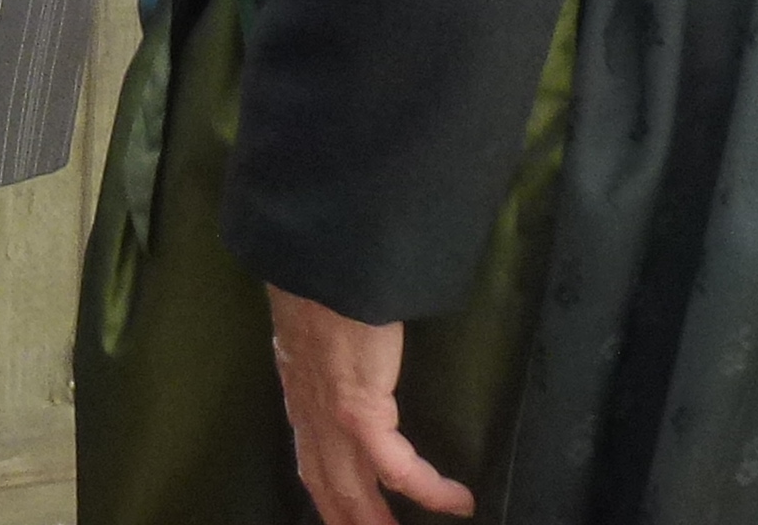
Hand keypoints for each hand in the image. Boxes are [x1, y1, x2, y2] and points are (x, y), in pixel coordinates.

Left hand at [267, 287, 473, 524]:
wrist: (319, 258)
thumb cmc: (322, 273)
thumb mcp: (315, 316)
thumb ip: (329, 340)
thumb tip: (348, 339)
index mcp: (301, 390)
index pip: (310, 456)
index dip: (327, 490)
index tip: (342, 510)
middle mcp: (309, 411)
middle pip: (327, 485)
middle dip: (348, 518)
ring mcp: (330, 415)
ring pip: (352, 490)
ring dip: (376, 522)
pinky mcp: (359, 409)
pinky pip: (396, 466)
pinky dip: (426, 488)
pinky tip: (456, 500)